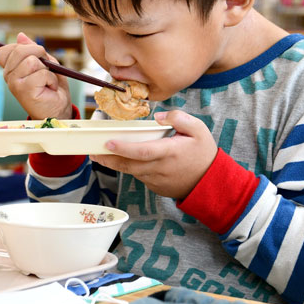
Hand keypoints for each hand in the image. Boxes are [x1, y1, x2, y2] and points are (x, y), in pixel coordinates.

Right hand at [0, 32, 73, 119]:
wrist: (59, 109)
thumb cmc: (51, 87)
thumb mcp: (44, 63)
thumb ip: (32, 50)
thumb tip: (20, 35)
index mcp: (10, 69)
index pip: (6, 50)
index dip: (24, 47)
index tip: (36, 56)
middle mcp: (8, 76)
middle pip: (20, 50)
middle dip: (39, 53)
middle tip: (47, 67)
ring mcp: (14, 84)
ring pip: (32, 62)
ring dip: (47, 70)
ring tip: (48, 81)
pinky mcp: (24, 91)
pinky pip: (41, 74)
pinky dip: (51, 80)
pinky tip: (50, 88)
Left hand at [89, 111, 217, 198]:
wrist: (210, 181)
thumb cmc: (203, 152)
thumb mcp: (198, 129)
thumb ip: (179, 118)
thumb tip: (158, 116)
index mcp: (169, 152)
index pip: (142, 151)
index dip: (123, 148)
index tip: (108, 143)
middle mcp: (160, 168)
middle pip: (129, 165)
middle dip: (108, 159)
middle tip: (92, 153)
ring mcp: (157, 180)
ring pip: (132, 171)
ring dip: (115, 164)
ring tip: (101, 155)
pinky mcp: (155, 187)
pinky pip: (139, 176)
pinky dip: (130, 168)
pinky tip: (123, 160)